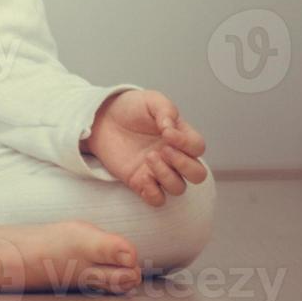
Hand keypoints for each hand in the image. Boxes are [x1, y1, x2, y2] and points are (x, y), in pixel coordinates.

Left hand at [83, 89, 207, 206]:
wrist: (103, 118)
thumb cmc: (130, 108)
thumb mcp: (151, 100)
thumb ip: (166, 110)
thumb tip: (171, 129)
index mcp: (180, 137)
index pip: (198, 148)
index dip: (187, 143)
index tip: (166, 132)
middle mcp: (173, 157)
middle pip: (198, 175)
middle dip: (184, 165)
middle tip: (163, 150)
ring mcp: (158, 172)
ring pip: (178, 188)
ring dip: (166, 176)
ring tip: (148, 157)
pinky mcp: (140, 182)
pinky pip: (157, 200)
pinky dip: (153, 193)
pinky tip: (142, 176)